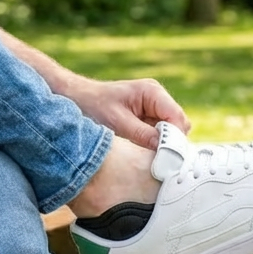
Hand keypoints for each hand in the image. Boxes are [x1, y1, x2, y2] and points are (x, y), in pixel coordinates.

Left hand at [63, 76, 190, 149]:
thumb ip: (143, 135)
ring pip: (170, 132)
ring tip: (148, 157)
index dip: (176, 139)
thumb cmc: (93, 105)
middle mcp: (157, 98)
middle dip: (170, 143)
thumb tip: (167, 151)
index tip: (168, 158)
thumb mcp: (117, 123)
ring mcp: (152, 109)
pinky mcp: (146, 119)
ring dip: (161, 145)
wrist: (74, 98)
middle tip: (158, 161)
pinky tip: (141, 152)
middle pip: (178, 125)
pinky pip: (158, 135)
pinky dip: (153, 144)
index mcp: (152, 92)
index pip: (177, 118)